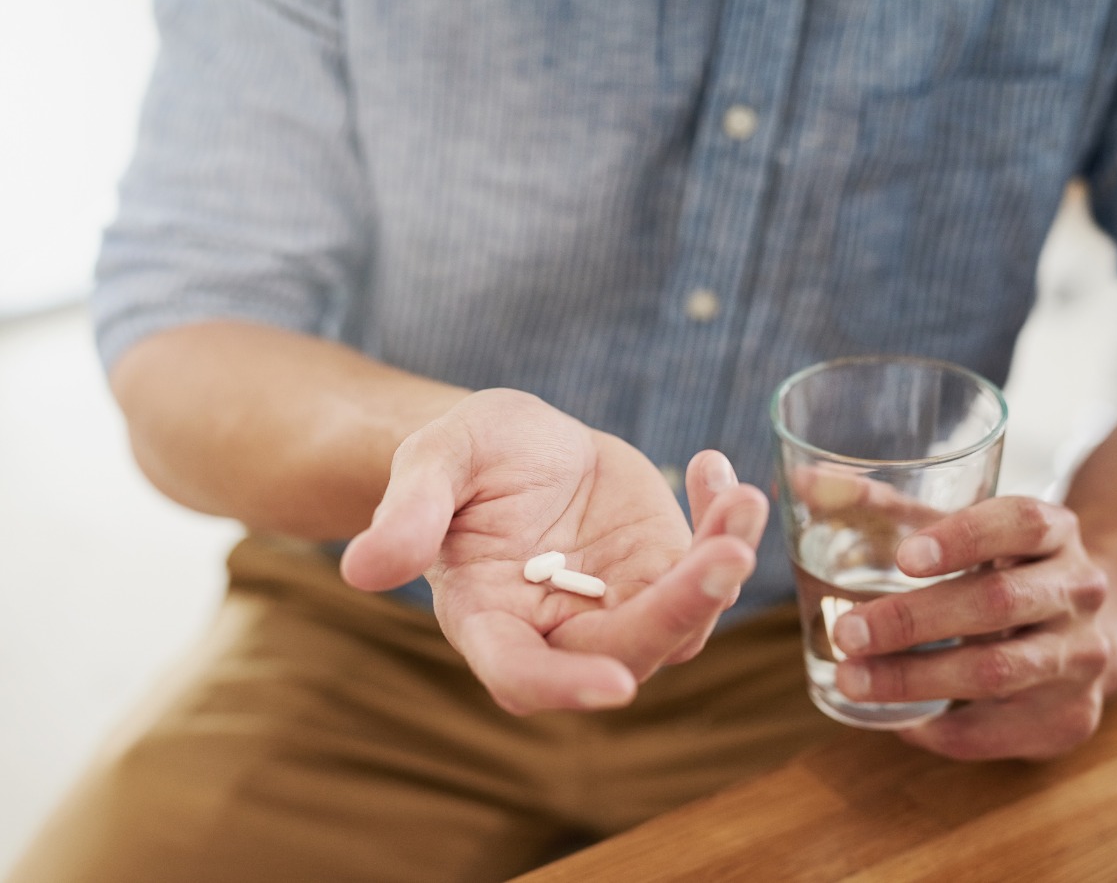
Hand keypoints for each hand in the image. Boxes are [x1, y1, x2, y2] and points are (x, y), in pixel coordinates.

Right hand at [340, 389, 768, 713]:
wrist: (516, 443)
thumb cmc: (464, 456)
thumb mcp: (434, 459)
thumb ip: (410, 510)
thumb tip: (362, 569)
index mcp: (488, 619)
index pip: (521, 673)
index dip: (564, 686)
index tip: (615, 683)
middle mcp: (558, 631)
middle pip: (624, 649)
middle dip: (680, 610)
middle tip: (725, 554)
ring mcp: (618, 605)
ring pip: (683, 620)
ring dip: (720, 567)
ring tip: (740, 500)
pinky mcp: (660, 572)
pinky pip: (706, 568)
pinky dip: (723, 525)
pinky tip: (714, 469)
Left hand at [830, 496, 1110, 759]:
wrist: (1077, 631)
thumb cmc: (992, 568)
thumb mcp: (951, 529)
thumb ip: (879, 504)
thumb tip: (800, 481)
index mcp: (1052, 530)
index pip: (1020, 523)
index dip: (963, 538)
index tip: (904, 557)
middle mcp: (1077, 590)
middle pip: (998, 602)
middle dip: (913, 621)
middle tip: (845, 632)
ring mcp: (1080, 657)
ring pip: (997, 670)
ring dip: (915, 679)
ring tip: (850, 679)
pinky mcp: (1071, 716)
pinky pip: (999, 729)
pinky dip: (941, 728)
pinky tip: (896, 720)